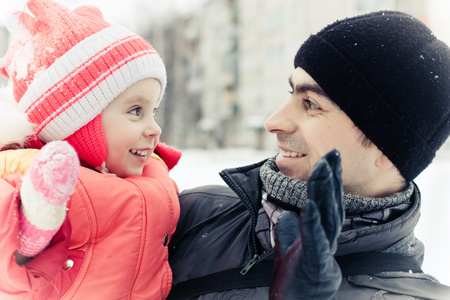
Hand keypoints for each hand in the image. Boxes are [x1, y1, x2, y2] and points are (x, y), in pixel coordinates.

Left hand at [270, 149, 344, 299]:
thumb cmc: (296, 279)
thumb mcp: (288, 248)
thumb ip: (287, 229)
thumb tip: (283, 211)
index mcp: (320, 233)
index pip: (327, 202)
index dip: (329, 180)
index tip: (330, 157)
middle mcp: (325, 239)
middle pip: (331, 203)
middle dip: (331, 177)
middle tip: (334, 153)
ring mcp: (322, 250)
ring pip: (326, 216)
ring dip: (324, 192)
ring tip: (323, 169)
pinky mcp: (315, 263)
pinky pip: (314, 239)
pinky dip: (312, 222)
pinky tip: (309, 205)